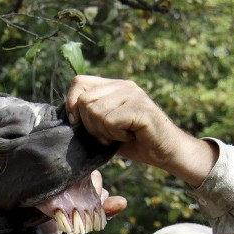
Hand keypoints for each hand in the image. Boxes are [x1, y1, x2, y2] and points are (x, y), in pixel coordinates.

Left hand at [66, 76, 217, 185]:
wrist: (166, 152)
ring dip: (104, 132)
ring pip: (96, 112)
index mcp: (114, 86)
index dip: (72, 103)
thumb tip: (67, 115)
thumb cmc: (136, 142)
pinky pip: (112, 121)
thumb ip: (90, 117)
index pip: (79, 82)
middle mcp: (124, 85)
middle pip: (84, 101)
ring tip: (120, 135)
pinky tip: (129, 136)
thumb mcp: (106, 127)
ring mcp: (134, 95)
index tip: (78, 124)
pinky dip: (116, 135)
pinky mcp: (141, 108)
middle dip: (90, 126)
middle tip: (107, 136)